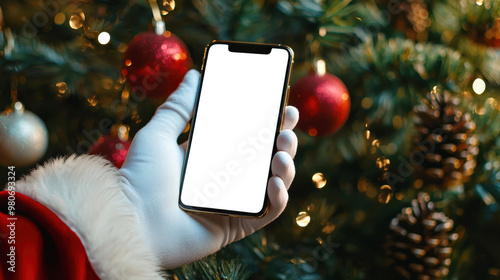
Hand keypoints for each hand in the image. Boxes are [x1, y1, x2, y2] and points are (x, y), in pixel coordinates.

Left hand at [119, 70, 298, 268]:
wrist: (132, 223)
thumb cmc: (140, 180)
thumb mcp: (158, 135)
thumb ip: (179, 107)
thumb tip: (194, 75)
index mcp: (209, 156)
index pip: (246, 135)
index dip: (267, 120)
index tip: (281, 102)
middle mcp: (225, 178)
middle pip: (265, 156)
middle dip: (282, 137)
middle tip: (287, 122)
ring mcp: (233, 202)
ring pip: (273, 181)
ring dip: (285, 164)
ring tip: (281, 151)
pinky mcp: (237, 225)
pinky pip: (267, 212)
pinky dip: (279, 197)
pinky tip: (275, 182)